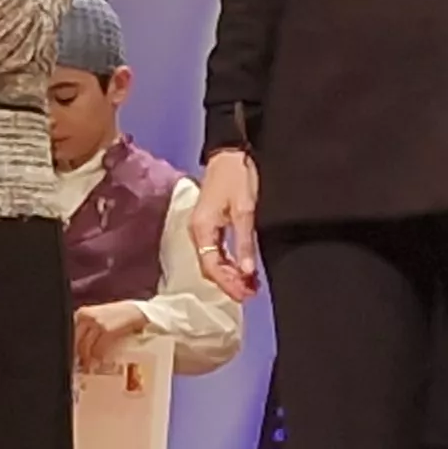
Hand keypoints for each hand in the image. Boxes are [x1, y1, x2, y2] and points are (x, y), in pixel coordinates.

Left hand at [73, 301, 150, 368]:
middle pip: (74, 342)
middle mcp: (86, 316)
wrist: (136, 312)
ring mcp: (96, 322)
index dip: (70, 349)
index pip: (69, 334)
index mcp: (81, 313)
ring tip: (89, 367)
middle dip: (77, 356)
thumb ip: (86, 329)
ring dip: (86, 359)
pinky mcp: (106, 330)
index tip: (73, 359)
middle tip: (79, 366)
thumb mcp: (98, 317)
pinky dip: (98, 357)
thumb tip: (76, 348)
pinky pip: (97, 349)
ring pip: (84, 347)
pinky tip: (100, 361)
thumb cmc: (117, 317)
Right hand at [188, 150, 259, 299]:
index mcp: (202, 229)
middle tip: (251, 294)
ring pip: (212, 261)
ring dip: (230, 274)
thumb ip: (244, 242)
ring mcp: (200, 229)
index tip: (246, 294)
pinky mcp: (208, 225)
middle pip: (209, 267)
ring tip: (250, 285)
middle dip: (229, 282)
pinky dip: (229, 262)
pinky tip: (243, 268)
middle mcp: (196, 232)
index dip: (228, 283)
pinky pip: (215, 251)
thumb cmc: (237, 178)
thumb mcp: (245, 210)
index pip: (211, 266)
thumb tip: (246, 272)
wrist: (229, 154)